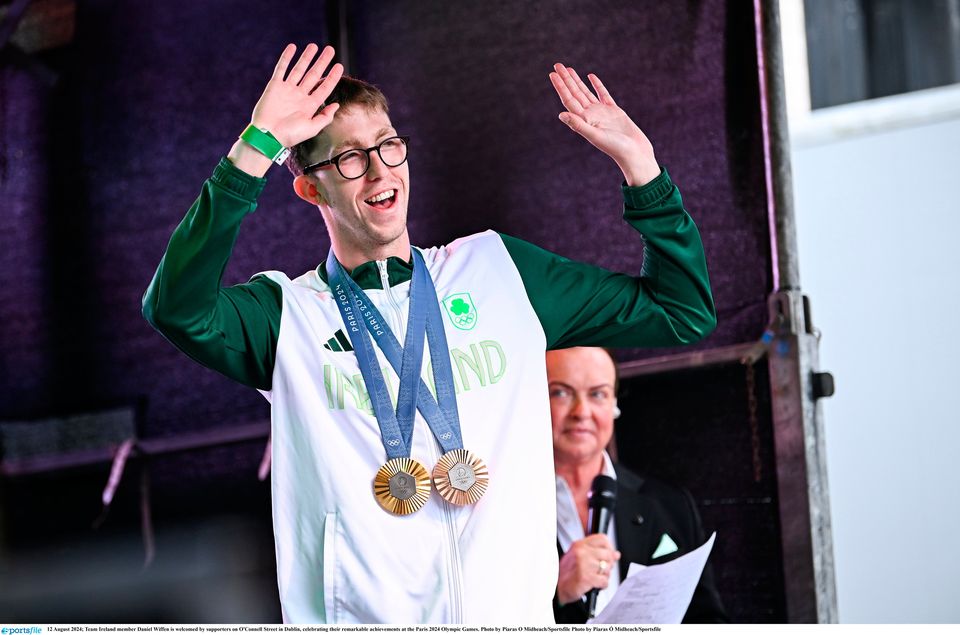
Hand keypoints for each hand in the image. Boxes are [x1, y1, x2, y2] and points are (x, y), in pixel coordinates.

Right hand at [250, 43, 343, 147]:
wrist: (268, 136)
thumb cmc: (290, 136)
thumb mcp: (312, 128)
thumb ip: (325, 117)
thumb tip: (336, 105)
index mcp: (310, 106)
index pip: (324, 88)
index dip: (333, 77)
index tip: (339, 66)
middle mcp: (300, 95)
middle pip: (314, 75)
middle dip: (322, 62)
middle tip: (331, 50)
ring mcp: (288, 90)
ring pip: (299, 69)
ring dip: (307, 57)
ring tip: (314, 46)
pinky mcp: (275, 86)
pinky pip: (281, 69)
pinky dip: (286, 58)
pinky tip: (292, 47)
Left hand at [549, 64, 659, 185]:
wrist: (635, 154)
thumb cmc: (616, 148)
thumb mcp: (596, 136)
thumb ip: (579, 125)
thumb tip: (560, 115)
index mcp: (584, 121)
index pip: (569, 100)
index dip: (560, 86)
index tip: (552, 73)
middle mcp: (590, 116)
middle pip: (575, 93)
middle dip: (566, 79)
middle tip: (557, 64)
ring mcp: (601, 113)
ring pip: (586, 92)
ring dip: (577, 81)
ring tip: (569, 69)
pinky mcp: (614, 111)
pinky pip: (603, 94)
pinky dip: (597, 85)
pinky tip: (591, 76)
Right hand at [557, 534, 620, 605]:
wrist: (556, 588)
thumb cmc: (567, 573)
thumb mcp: (580, 557)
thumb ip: (597, 553)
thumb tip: (616, 554)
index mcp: (580, 545)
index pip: (603, 539)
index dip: (609, 547)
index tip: (608, 555)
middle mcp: (582, 552)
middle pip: (608, 554)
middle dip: (608, 564)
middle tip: (600, 570)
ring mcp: (584, 564)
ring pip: (608, 569)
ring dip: (604, 576)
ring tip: (595, 577)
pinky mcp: (586, 578)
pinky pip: (604, 581)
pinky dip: (602, 585)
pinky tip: (594, 584)